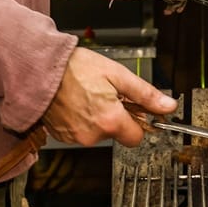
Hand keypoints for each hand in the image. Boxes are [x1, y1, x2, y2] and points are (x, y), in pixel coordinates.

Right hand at [41, 47, 175, 146]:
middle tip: (109, 94)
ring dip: (99, 118)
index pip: (137, 138)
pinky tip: (77, 102)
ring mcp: (75, 137)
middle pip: (117, 134)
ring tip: (89, 95)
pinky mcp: (62, 136)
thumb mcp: (117, 74)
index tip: (135, 109)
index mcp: (110, 121)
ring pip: (99, 133)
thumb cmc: (75, 68)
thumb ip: (145, 94)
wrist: (40, 69)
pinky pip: (81, 132)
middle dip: (117, 117)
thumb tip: (167, 106)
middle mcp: (93, 135)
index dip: (139, 122)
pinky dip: (82, 120)